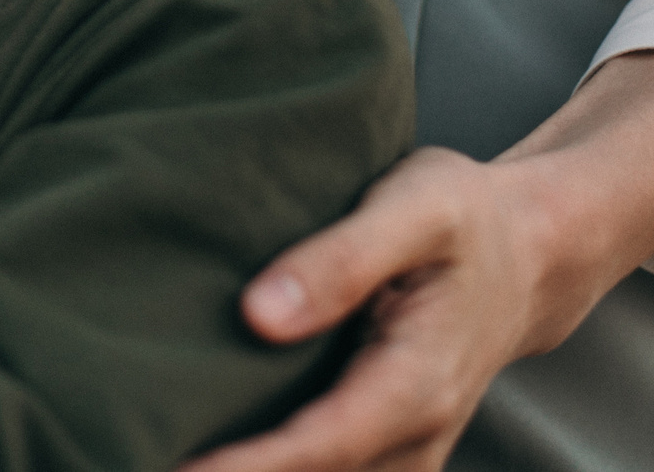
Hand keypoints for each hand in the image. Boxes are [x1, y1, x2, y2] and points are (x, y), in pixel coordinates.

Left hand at [184, 51, 653, 471]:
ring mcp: (400, 454)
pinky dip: (268, 468)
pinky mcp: (382, 451)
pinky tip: (196, 451)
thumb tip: (259, 314)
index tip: (170, 471)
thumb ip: (341, 258)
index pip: (318, 445)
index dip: (243, 468)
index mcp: (416, 382)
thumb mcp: (414, 208)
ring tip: (143, 451)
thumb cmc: (462, 217)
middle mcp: (411, 436)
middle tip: (127, 454)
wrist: (526, 254)